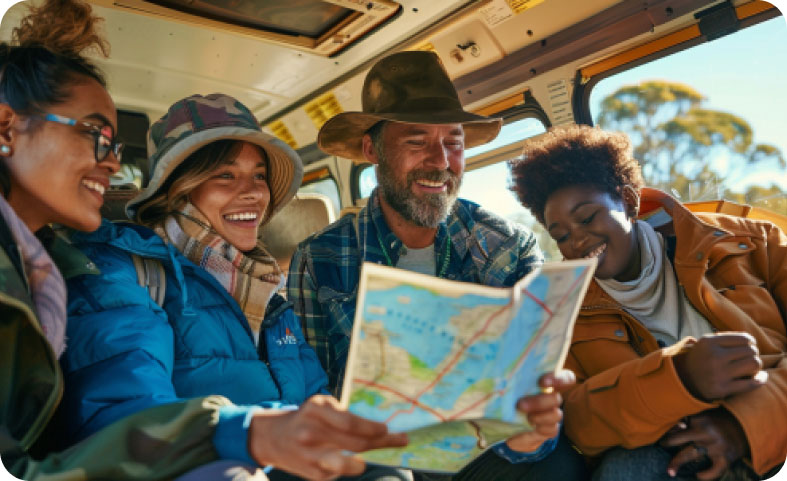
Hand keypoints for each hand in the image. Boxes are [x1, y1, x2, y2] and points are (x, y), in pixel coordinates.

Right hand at [247, 395, 407, 480]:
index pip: (349, 422)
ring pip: (347, 465)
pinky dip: (348, 467)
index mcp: (315, 410)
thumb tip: (379, 428)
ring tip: (368, 460)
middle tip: (400, 440)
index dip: (371, 428)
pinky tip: (345, 461)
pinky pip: (339, 473)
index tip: (386, 429)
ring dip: (363, 463)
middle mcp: (310, 433)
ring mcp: (310, 455)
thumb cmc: (307, 418)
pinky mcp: (312, 474)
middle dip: (382, 442)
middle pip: (355, 443)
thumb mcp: (321, 406)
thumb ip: (343, 415)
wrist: (273, 438)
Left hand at [505, 369, 574, 451]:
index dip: (558, 379)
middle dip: (539, 401)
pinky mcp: (548, 430)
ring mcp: (551, 415)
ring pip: (556, 414)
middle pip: (557, 398)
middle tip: (520, 404)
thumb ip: (509, 377)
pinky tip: (527, 427)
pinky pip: (551, 429)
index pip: (565, 378)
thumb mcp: (508, 387)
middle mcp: (552, 398)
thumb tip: (493, 364)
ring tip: (524, 417)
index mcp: (546, 384)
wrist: (508, 425)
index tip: (542, 382)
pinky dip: (538, 429)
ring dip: (539, 416)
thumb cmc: (508, 399)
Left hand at [660, 408, 749, 479]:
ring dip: (677, 463)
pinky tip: (697, 475)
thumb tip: (671, 427)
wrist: (747, 427)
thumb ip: (689, 419)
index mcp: (700, 420)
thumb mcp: (705, 415)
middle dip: (666, 444)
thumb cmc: (719, 421)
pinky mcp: (726, 458)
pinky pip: (713, 471)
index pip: (677, 427)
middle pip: (679, 440)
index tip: (661, 435)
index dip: (667, 431)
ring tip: (669, 472)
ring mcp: (716, 447)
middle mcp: (707, 433)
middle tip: (659, 446)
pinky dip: (705, 475)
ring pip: (690, 455)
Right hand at [673, 333, 764, 401]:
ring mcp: (717, 374)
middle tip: (747, 360)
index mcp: (709, 342)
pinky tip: (761, 377)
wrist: (683, 379)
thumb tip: (752, 342)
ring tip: (750, 369)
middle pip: (751, 351)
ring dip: (756, 367)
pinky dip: (761, 380)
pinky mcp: (721, 389)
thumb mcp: (707, 343)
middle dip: (754, 355)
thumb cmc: (702, 359)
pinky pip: (751, 384)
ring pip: (754, 365)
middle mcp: (713, 356)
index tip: (749, 348)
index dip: (752, 343)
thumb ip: (727, 339)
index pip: (745, 339)